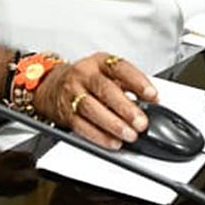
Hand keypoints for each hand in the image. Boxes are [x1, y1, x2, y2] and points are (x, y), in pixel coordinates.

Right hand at [34, 53, 156, 149]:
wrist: (52, 86)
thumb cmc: (86, 80)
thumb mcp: (107, 73)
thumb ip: (128, 84)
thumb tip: (152, 101)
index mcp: (99, 62)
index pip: (120, 68)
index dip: (137, 81)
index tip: (152, 95)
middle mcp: (84, 75)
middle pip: (105, 89)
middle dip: (125, 108)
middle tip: (141, 122)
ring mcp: (72, 93)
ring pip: (92, 108)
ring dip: (113, 124)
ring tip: (130, 135)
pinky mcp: (66, 113)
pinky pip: (82, 126)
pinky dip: (99, 136)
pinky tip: (113, 142)